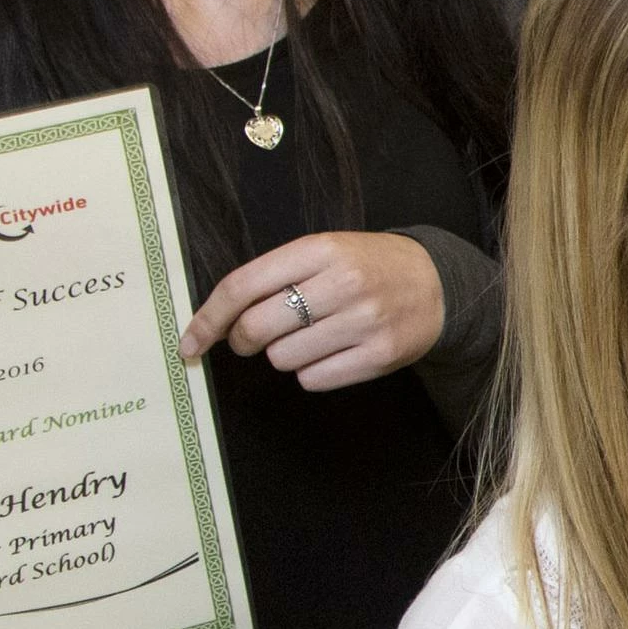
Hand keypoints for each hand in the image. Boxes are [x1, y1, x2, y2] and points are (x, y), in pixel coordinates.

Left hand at [180, 231, 442, 391]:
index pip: (242, 286)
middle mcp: (343, 283)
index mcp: (321, 249)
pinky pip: (313, 379)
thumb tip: (217, 322)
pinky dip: (312, 371)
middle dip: (243, 340)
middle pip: (256, 328)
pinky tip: (334, 351)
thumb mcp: (324, 252)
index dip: (207, 319)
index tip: (189, 343)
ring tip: (313, 336)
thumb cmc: (365, 267)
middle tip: (254, 337)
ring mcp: (364, 321)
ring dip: (285, 354)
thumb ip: (273, 276)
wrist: (437, 283)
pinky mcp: (380, 355)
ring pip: (283, 358)